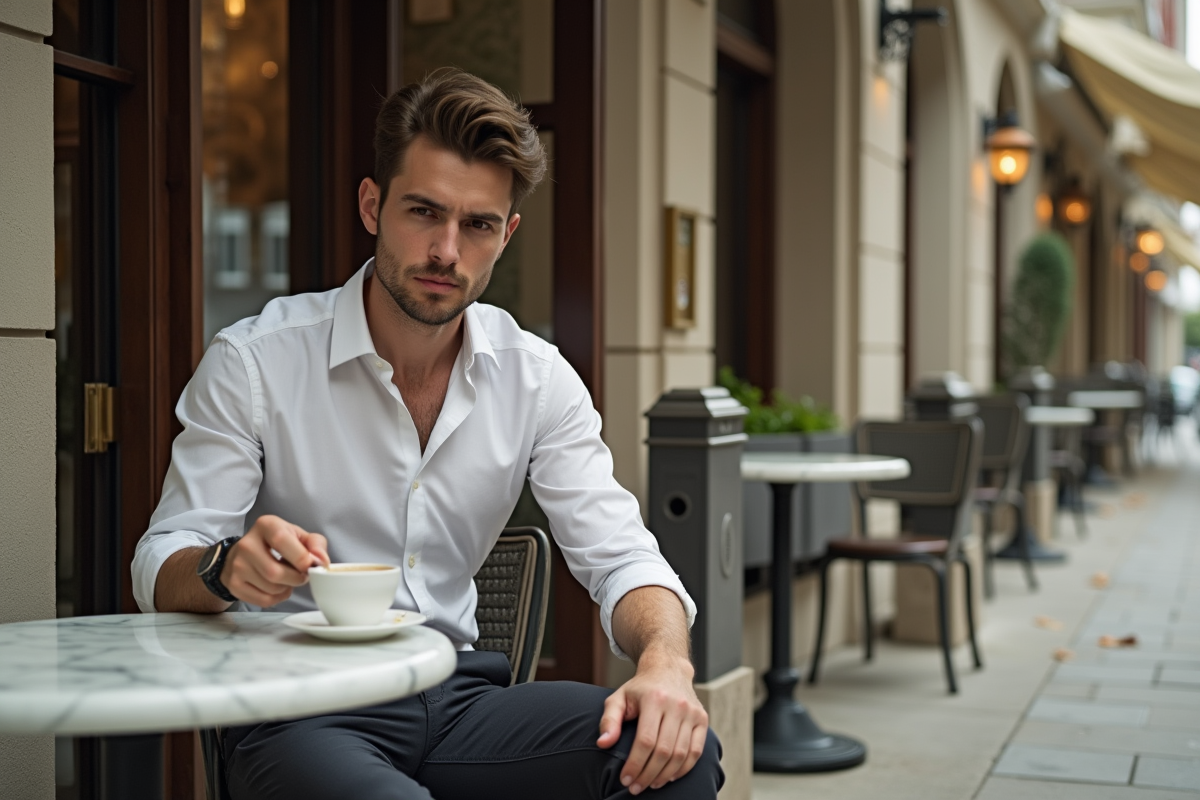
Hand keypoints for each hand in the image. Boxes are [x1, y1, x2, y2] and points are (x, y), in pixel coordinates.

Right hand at [220, 515, 328, 606]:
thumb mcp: (297, 535)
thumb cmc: (277, 543)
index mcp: (266, 525)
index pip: (281, 541)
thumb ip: (315, 544)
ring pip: (270, 588)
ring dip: (287, 588)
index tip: (311, 566)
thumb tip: (321, 561)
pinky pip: (263, 600)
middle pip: (275, 572)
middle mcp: (247, 544)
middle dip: (296, 578)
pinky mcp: (234, 584)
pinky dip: (278, 598)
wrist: (244, 553)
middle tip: (302, 575)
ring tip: (288, 579)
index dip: (300, 558)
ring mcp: (237, 565)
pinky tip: (278, 588)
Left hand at [596, 654, 708, 794]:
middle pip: (664, 750)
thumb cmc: (640, 688)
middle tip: (636, 788)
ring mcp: (692, 712)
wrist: (668, 669)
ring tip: (650, 784)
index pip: (646, 740)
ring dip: (665, 775)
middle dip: (648, 774)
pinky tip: (670, 776)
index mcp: (654, 698)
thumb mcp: (619, 698)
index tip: (625, 779)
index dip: (635, 764)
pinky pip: (696, 751)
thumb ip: (609, 720)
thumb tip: (603, 743)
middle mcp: (677, 705)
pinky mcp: (703, 719)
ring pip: (681, 754)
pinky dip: (684, 768)